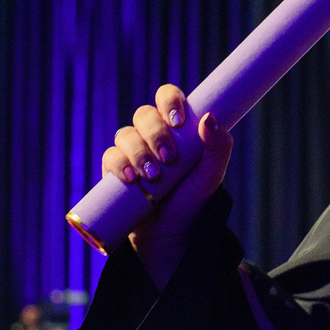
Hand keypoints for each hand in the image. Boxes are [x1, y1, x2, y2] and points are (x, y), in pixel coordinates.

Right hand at [102, 84, 231, 286]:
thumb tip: (209, 118)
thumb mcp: (211, 175)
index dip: (170, 101)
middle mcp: (151, 133)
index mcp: (175, 126)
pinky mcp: (114, 169)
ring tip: (153, 177)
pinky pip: (110, 156)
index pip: (168, 97)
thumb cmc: (192, 198)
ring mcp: (131, 150)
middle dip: (156, 134)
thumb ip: (219, 147)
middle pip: (144, 114)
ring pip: (126, 134)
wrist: (169, 233)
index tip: (178, 122)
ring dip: (139, 152)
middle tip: (169, 158)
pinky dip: (119, 165)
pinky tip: (131, 178)